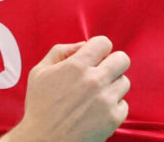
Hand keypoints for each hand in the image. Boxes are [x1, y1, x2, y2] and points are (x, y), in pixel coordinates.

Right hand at [0, 36, 130, 141]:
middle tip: (102, 72)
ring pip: (124, 81)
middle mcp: (94, 80)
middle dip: (112, 63)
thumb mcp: (39, 72)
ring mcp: (105, 100)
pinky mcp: (112, 119)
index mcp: (76, 66)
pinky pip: (124, 105)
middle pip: (122, 59)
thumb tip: (83, 45)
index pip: (104, 43)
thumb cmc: (39, 107)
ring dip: (113, 85)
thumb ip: (60, 52)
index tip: (95, 57)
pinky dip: (114, 107)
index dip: (99, 48)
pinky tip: (99, 110)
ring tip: (97, 94)